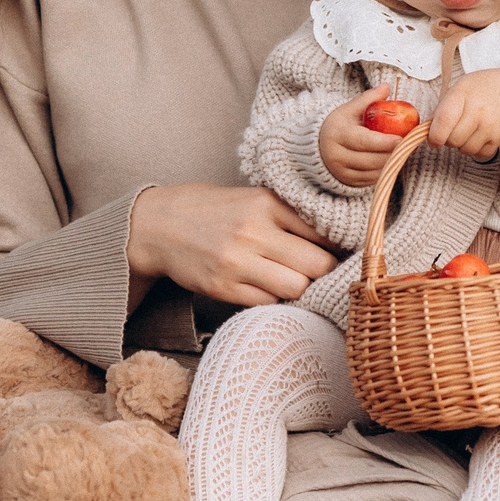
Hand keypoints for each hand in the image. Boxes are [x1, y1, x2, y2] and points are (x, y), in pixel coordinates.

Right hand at [128, 183, 339, 308]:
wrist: (158, 225)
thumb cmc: (213, 210)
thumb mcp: (252, 198)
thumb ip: (289, 215)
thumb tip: (336, 239)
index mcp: (266, 204)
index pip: (324, 232)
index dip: (338, 246)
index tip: (341, 252)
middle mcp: (253, 232)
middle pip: (318, 265)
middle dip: (324, 272)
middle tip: (319, 271)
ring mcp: (236, 262)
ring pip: (296, 288)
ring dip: (300, 288)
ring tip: (291, 279)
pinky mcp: (221, 287)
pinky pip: (267, 302)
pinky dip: (272, 298)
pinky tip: (266, 286)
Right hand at [321, 86, 406, 188]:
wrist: (319, 145)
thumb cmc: (340, 125)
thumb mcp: (350, 109)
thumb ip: (369, 98)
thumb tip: (386, 87)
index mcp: (338, 134)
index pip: (363, 141)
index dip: (384, 142)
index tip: (400, 139)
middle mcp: (337, 155)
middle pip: (370, 159)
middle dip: (391, 153)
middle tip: (406, 145)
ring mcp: (342, 171)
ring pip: (372, 172)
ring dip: (390, 163)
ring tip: (400, 151)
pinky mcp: (348, 181)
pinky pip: (371, 180)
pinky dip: (383, 171)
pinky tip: (390, 160)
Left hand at [430, 67, 499, 158]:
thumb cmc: (486, 87)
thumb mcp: (462, 87)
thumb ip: (443, 107)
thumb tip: (428, 129)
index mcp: (463, 94)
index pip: (442, 122)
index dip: (434, 136)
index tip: (433, 139)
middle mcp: (477, 111)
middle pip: (452, 140)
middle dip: (449, 139)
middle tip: (455, 130)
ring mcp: (490, 126)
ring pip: (465, 150)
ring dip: (463, 145)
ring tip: (470, 131)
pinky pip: (480, 154)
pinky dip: (477, 149)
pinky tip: (481, 136)